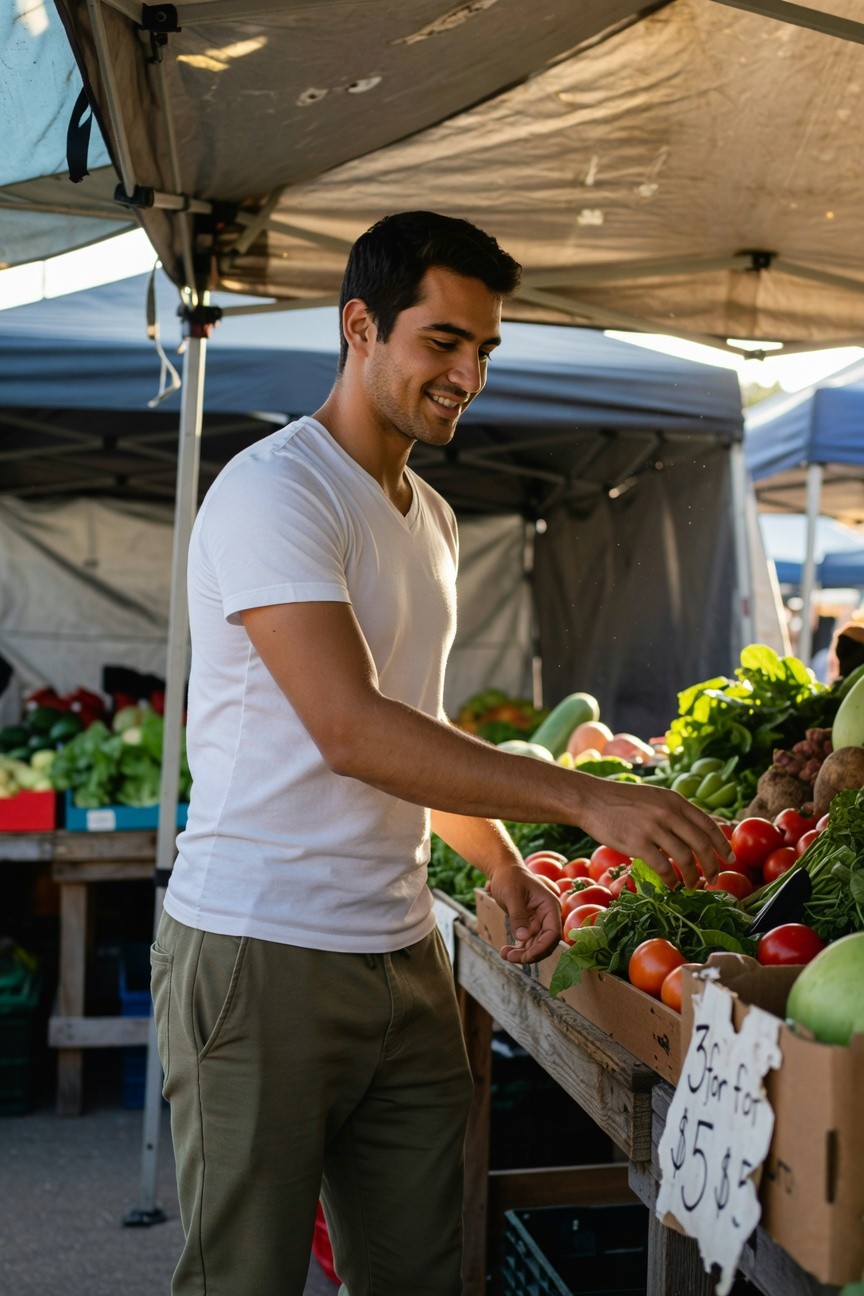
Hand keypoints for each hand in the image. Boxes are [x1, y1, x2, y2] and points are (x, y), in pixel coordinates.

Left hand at [488, 864, 561, 964]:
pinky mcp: (530, 925)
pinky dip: (519, 948)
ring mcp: (540, 921)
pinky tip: (506, 951)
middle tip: (509, 957)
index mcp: (550, 906)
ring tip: (504, 954)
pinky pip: (528, 942)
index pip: (553, 933)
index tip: (526, 956)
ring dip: (522, 953)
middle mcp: (548, 916)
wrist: (504, 870)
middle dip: (530, 954)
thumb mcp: (512, 895)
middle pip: (546, 943)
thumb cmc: (509, 877)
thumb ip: (518, 916)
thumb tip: (523, 938)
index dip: (542, 948)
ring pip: (536, 945)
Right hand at [572, 776, 733, 886]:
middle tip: (715, 878)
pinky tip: (671, 885)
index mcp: (674, 800)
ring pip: (686, 859)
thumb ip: (674, 811)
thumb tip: (697, 831)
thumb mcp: (654, 798)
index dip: (723, 843)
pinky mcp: (637, 843)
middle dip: (713, 865)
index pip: (708, 824)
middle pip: (702, 844)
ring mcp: (653, 828)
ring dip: (694, 877)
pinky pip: (663, 867)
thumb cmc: (621, 801)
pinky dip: (671, 880)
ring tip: (693, 885)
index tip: (730, 857)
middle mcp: (668, 812)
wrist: (591, 800)